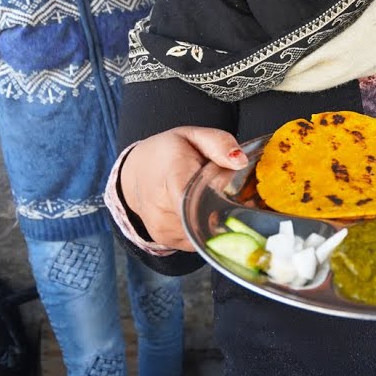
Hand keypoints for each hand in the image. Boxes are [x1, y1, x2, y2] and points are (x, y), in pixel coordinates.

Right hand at [121, 127, 248, 250]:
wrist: (135, 172)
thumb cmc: (166, 152)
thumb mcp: (193, 135)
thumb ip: (219, 144)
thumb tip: (240, 162)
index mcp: (173, 176)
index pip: (196, 199)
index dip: (221, 202)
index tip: (237, 198)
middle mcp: (163, 208)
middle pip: (209, 216)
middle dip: (225, 207)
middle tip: (225, 191)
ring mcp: (164, 228)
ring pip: (205, 230)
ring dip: (214, 217)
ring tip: (206, 198)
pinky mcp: (166, 240)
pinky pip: (197, 239)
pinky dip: (204, 227)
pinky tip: (199, 210)